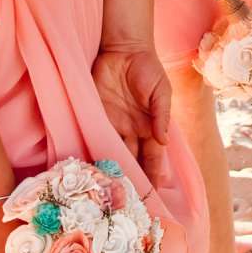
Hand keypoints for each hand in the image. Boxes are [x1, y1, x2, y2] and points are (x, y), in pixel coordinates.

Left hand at [92, 44, 172, 184]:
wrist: (123, 49)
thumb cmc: (147, 68)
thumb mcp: (160, 90)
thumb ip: (161, 115)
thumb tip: (163, 141)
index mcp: (150, 129)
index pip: (152, 159)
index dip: (152, 176)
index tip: (152, 195)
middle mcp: (131, 133)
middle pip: (132, 162)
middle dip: (131, 181)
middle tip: (127, 203)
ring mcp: (112, 127)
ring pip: (112, 156)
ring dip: (110, 172)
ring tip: (106, 194)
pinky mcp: (94, 118)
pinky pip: (92, 139)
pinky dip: (91, 154)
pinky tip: (88, 170)